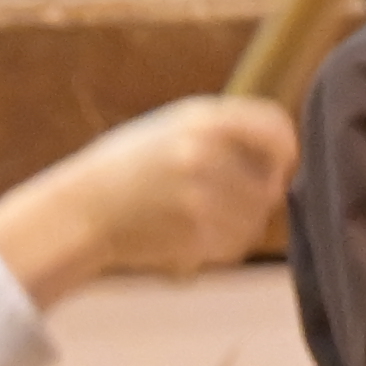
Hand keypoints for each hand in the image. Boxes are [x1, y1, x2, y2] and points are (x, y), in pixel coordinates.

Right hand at [0, 94, 298, 300]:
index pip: (273, 126)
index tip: (280, 162)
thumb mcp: (169, 129)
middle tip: (229, 200)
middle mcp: (204, 152)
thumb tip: (280, 148)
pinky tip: (192, 237)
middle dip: (259, 194)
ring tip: (202, 219)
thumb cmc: (126, 169)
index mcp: (200, 119)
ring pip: (255, 218)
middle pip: (269, 180)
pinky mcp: (194, 232)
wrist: (81, 211)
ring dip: (240, 224)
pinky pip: (234, 244)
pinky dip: (222, 246)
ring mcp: (200, 194)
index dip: (284, 147)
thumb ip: (221, 131)